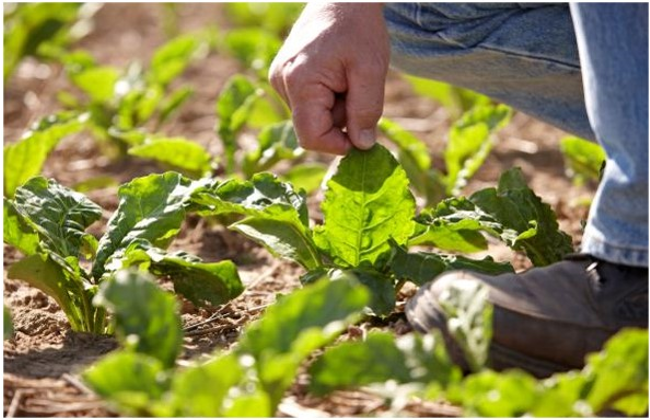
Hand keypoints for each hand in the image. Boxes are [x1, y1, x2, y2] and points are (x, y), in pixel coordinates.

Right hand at [269, 3, 389, 154]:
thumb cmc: (358, 28)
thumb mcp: (372, 69)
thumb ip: (367, 110)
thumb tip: (362, 145)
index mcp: (299, 82)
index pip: (311, 138)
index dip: (338, 144)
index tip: (363, 134)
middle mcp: (281, 83)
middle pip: (314, 128)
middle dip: (341, 119)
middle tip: (356, 88)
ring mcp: (279, 80)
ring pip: (313, 117)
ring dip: (336, 108)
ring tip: (346, 78)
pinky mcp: (284, 77)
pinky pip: (309, 105)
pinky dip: (328, 99)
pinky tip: (336, 76)